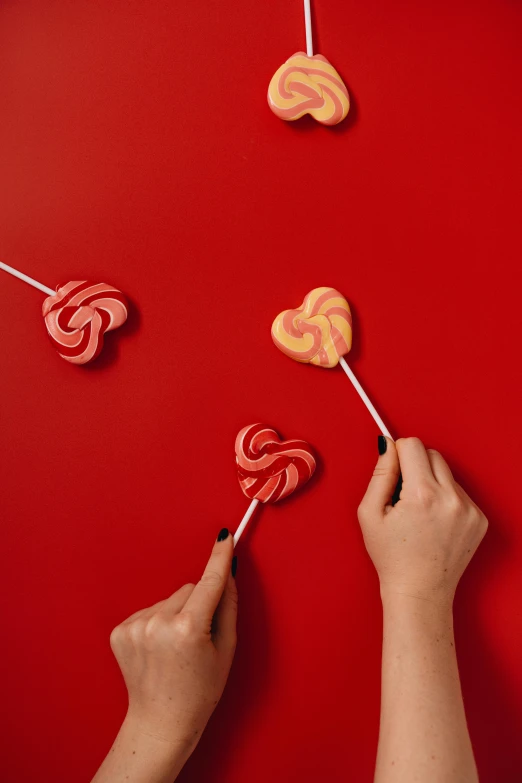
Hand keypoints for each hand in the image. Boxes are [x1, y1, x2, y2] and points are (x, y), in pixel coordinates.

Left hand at [102, 528, 237, 779]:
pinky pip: (150, 610)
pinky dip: (157, 622)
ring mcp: (135, 626)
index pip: (208, 582)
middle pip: (188, 589)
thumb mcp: (227, 650)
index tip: (225, 536)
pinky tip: (159, 648)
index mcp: (188, 629)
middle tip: (199, 636)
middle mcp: (158, 623)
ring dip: (176, 613)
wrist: (161, 721)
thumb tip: (227, 572)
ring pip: (169, 599)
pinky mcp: (120, 630)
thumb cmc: (200, 690)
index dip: (218, 558)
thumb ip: (228, 606)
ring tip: (176, 647)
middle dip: (197, 603)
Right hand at [357, 437, 487, 603]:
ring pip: (447, 473)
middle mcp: (451, 499)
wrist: (420, 592)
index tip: (392, 471)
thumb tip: (388, 444)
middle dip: (415, 465)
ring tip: (419, 513)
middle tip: (403, 494)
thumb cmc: (391, 556)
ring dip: (432, 483)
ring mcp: (470, 510)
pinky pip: (459, 492)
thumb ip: (380, 474)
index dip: (397, 454)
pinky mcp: (480, 519)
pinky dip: (445, 499)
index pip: (413, 445)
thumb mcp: (370, 513)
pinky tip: (434, 522)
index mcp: (422, 495)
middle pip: (432, 454)